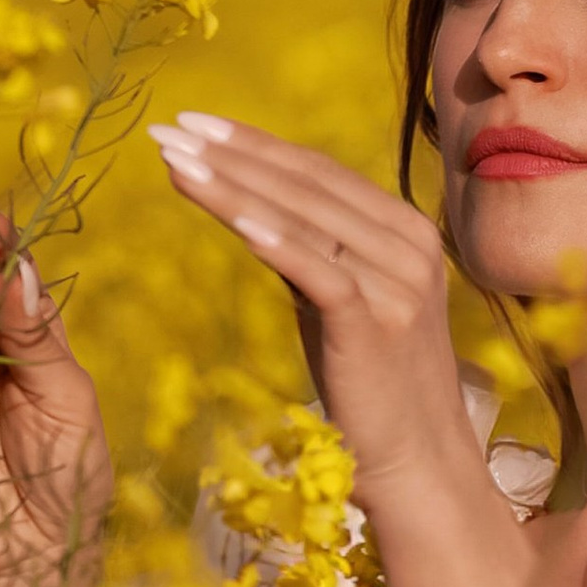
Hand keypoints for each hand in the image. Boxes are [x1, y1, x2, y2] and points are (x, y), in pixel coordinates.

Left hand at [148, 113, 470, 491]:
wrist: (417, 462)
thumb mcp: (338, 301)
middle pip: (306, 185)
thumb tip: (244, 201)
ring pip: (303, 218)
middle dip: (231, 154)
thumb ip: (309, 249)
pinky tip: (230, 216)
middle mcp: (407, 246)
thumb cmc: (370, 383)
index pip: (317, 171)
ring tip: (174, 160)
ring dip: (233, 185)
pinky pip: (318, 269)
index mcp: (404, 229)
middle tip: (169, 130)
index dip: (252, 143)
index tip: (192, 123)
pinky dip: (273, 239)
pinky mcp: (377, 323)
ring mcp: (397, 283)